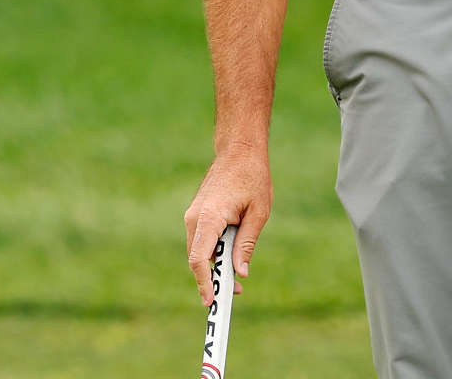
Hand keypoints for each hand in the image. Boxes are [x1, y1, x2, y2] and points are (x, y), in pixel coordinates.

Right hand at [182, 147, 270, 306]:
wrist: (238, 151)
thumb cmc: (252, 178)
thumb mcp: (258, 213)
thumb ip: (246, 245)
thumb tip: (240, 274)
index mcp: (209, 217)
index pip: (198, 258)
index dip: (204, 282)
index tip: (211, 301)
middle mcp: (195, 218)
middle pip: (196, 259)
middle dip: (212, 279)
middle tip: (234, 293)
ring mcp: (193, 215)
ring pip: (198, 251)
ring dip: (213, 266)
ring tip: (236, 279)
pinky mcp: (197, 214)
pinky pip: (201, 241)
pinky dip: (212, 253)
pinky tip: (229, 258)